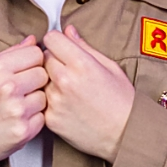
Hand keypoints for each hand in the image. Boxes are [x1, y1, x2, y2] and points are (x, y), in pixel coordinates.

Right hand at [0, 35, 47, 162]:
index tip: (25, 68)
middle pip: (43, 74)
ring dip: (35, 100)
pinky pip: (42, 117)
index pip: (36, 53)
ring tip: (18, 104)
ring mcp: (17, 110)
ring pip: (45, 96)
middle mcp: (8, 88)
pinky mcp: (23, 130)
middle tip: (21, 88)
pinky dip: (33, 119)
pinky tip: (19, 118)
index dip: (32, 61)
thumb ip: (10, 52)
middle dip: (35, 80)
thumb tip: (32, 40)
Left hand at [43, 25, 134, 162]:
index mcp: (81, 64)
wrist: (125, 135)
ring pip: (41, 79)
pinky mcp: (51, 119)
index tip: (62, 46)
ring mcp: (56, 101)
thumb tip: (68, 31)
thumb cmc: (122, 101)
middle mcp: (65, 81)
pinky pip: (42, 100)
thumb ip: (84, 46)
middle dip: (53, 59)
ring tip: (70, 89)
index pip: (51, 38)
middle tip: (68, 69)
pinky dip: (50, 100)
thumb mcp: (109, 66)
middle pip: (43, 57)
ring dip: (50, 80)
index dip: (57, 41)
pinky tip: (68, 104)